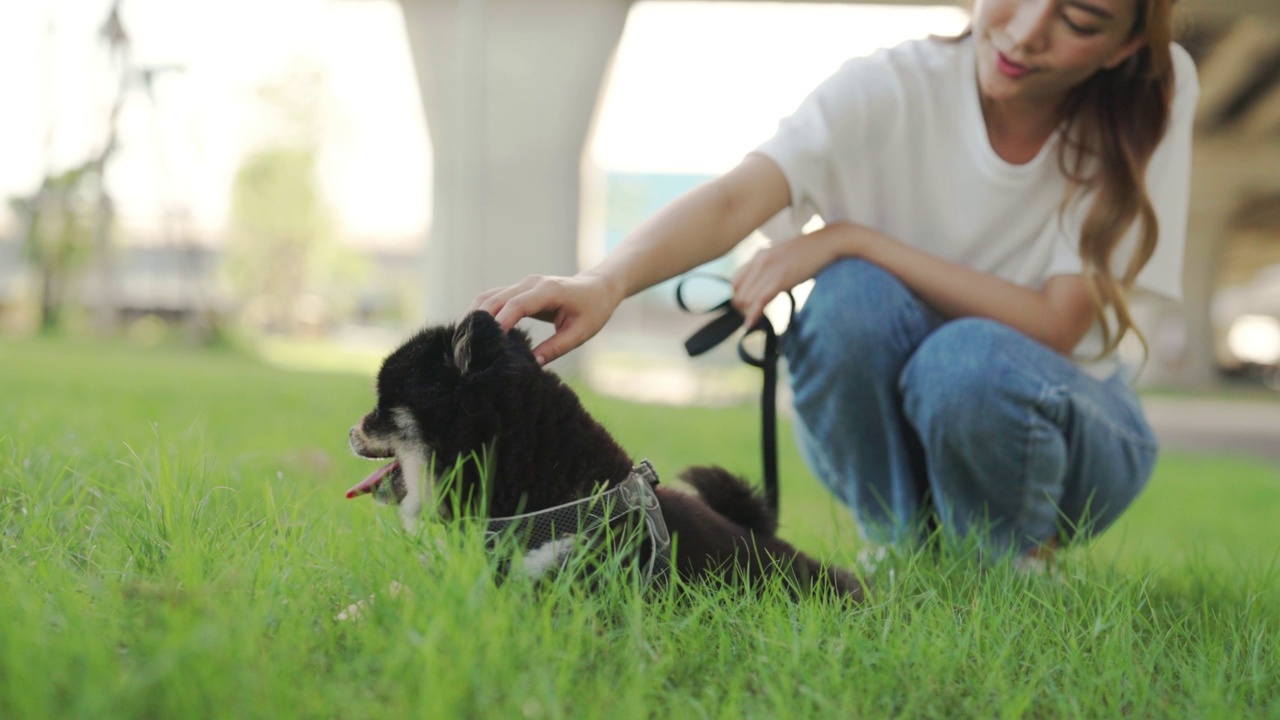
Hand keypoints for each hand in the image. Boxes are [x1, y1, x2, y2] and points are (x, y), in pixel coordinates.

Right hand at [471, 273, 620, 364]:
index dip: (500, 322)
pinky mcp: (517, 290)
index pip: (517, 305)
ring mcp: (522, 284)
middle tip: (468, 349)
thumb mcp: (580, 333)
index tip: (487, 343)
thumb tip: (532, 364)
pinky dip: (479, 313)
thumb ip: (556, 347)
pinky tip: (473, 332)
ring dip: (474, 316)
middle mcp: (530, 283)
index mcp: (548, 291)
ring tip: (464, 342)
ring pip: (488, 297)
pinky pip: (492, 299)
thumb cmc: (593, 310)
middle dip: (478, 322)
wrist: (598, 288)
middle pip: (495, 299)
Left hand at [731, 232, 839, 326]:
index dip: (737, 296)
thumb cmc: (809, 252)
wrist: (826, 243)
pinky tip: (750, 324)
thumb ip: (770, 266)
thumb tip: (765, 284)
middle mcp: (759, 261)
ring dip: (747, 313)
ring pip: (746, 298)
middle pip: (738, 292)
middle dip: (741, 308)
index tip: (744, 307)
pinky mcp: (780, 280)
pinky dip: (753, 315)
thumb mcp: (782, 255)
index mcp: (759, 255)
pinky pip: (759, 301)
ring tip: (752, 322)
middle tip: (749, 317)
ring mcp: (769, 270)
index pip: (735, 281)